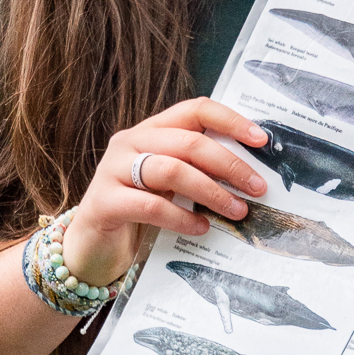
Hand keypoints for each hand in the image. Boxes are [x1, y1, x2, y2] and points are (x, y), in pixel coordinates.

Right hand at [61, 100, 268, 287]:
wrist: (92, 244)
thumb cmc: (139, 211)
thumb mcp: (170, 184)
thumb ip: (198, 170)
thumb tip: (250, 175)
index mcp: (151, 130)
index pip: (194, 110)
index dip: (230, 120)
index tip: (261, 140)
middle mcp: (129, 142)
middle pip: (189, 142)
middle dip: (229, 165)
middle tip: (256, 188)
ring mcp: (112, 170)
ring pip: (172, 170)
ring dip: (211, 191)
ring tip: (236, 211)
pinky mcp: (103, 202)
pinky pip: (151, 206)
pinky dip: (181, 217)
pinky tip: (200, 227)